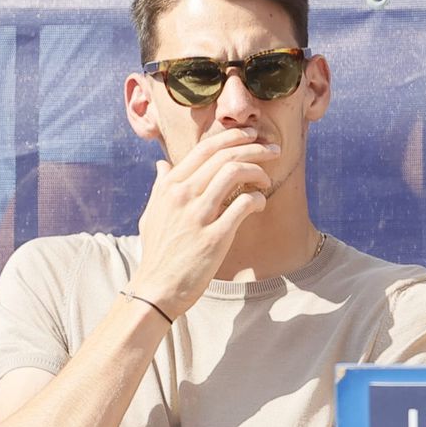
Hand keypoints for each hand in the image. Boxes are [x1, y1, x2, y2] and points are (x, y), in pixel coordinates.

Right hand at [132, 127, 280, 317]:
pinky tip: (260, 204)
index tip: (251, 137)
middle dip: (254, 148)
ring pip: (234, 173)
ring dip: (258, 170)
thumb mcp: (152, 214)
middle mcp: (183, 195)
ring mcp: (198, 215)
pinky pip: (243, 205)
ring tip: (267, 178)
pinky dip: (257, 199)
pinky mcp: (214, 237)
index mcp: (170, 186)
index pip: (206, 148)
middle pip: (224, 156)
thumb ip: (160, 186)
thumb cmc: (157, 252)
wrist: (157, 289)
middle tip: (273, 150)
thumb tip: (162, 165)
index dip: (234, 137)